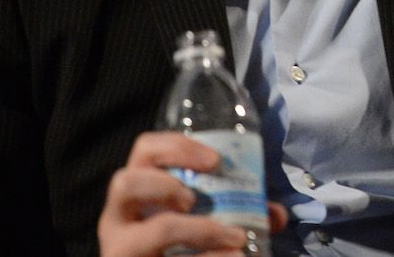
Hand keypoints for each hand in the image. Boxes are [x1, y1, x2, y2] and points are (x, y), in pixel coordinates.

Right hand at [98, 131, 287, 256]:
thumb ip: (239, 211)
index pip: (144, 150)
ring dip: (193, 231)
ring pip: (142, 236)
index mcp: (137, 192)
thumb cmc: (178, 245)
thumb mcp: (203, 221)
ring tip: (231, 236)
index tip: (214, 159)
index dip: (175, 147)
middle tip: (196, 198)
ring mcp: (122, 251)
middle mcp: (118, 219)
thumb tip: (275, 213)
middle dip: (163, 185)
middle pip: (124, 183)